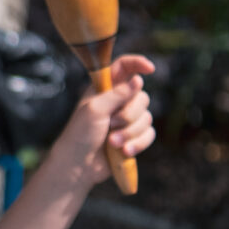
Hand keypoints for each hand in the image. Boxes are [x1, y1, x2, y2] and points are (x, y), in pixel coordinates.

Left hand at [52, 55, 154, 187]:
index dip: (137, 63)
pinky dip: (137, 143)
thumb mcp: (95, 110)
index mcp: (104, 89)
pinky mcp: (133, 136)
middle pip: (141, 96)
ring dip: (129, 133)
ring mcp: (126, 119)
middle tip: (111, 124)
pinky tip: (123, 151)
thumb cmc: (79, 134)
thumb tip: (138, 79)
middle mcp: (117, 101)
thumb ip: (116, 94)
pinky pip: (149, 134)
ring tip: (111, 142)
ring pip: (147, 117)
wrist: (78, 165)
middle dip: (129, 114)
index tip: (150, 69)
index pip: (124, 67)